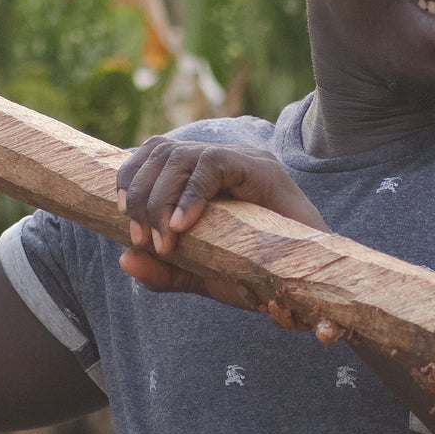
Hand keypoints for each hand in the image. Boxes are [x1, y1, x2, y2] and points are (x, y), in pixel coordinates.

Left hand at [114, 133, 325, 297]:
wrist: (310, 281)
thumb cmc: (259, 273)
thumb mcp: (202, 275)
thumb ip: (164, 270)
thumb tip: (124, 259)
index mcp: (202, 176)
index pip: (154, 154)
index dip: (130, 181)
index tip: (125, 223)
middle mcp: (220, 160)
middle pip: (160, 152)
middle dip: (142, 197)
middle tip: (145, 242)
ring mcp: (241, 159)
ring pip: (180, 155)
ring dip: (160, 198)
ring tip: (165, 241)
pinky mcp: (259, 167)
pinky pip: (212, 164)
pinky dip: (190, 194)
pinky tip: (182, 226)